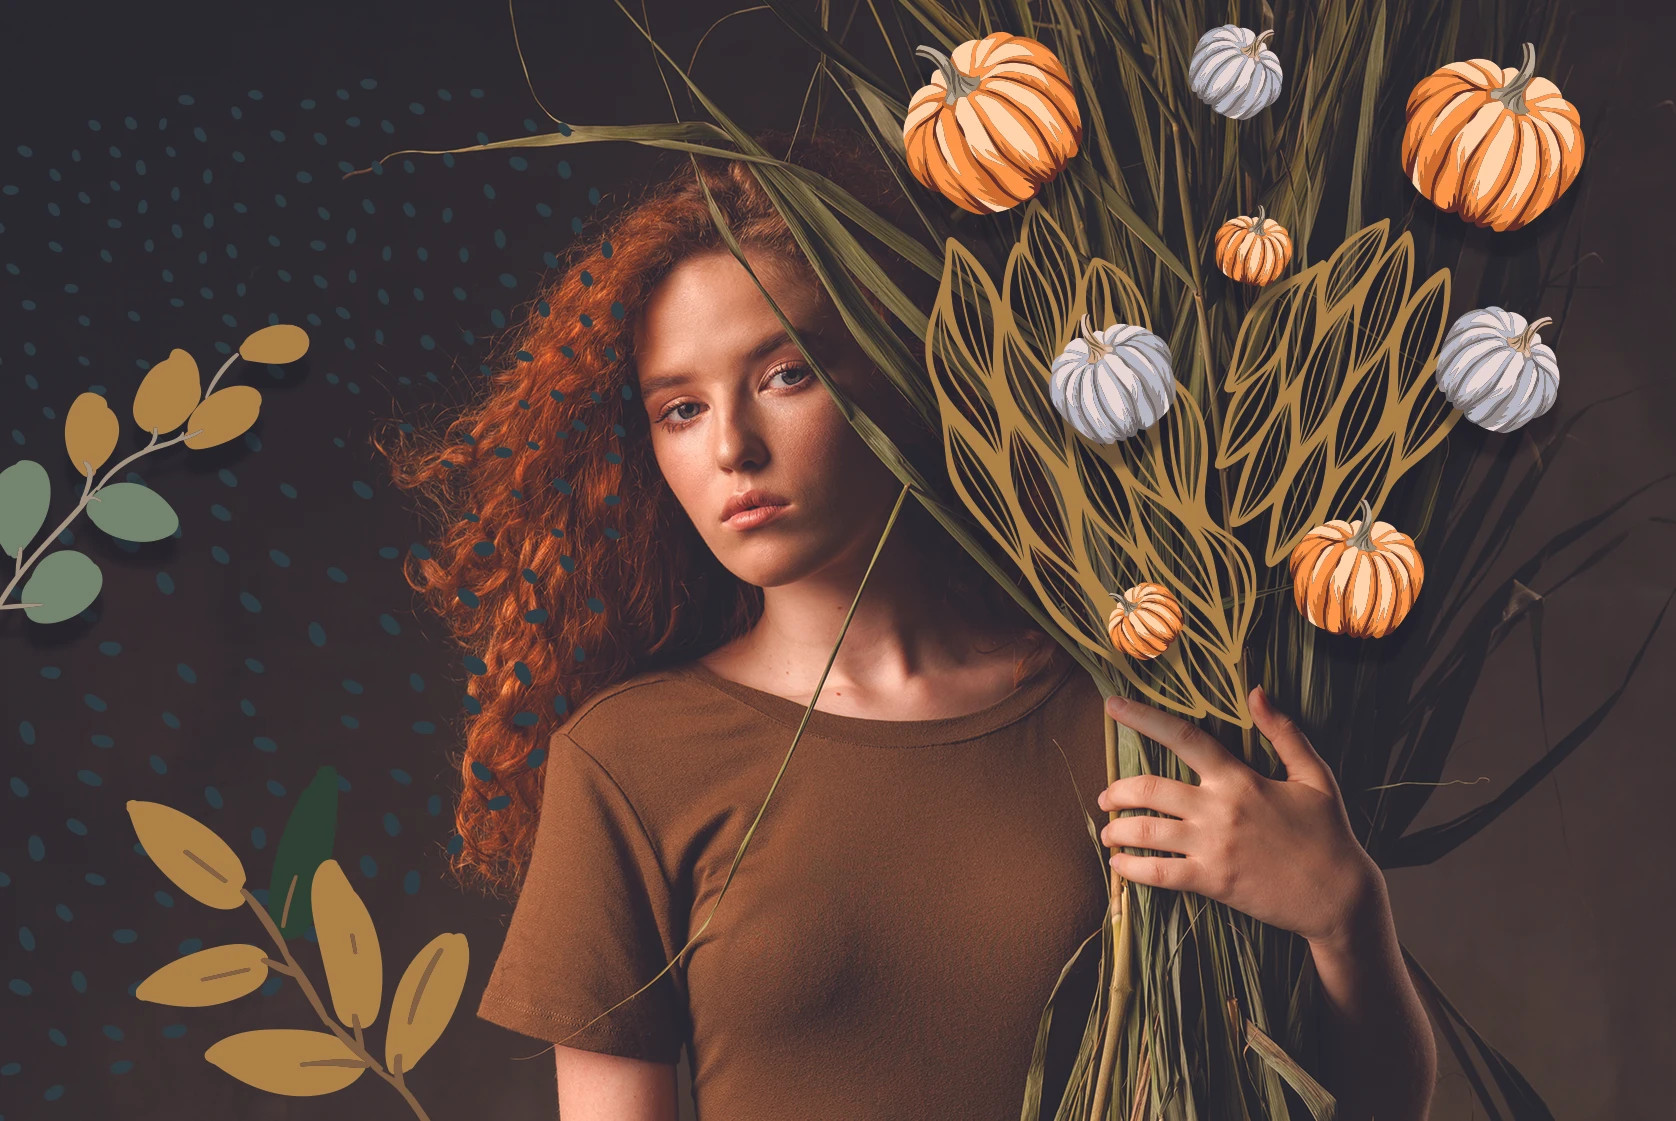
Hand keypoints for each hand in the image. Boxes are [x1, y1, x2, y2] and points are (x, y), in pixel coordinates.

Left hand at [1095, 685, 1380, 948]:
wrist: (1341, 896)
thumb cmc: (1328, 834)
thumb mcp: (1314, 776)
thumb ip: (1283, 733)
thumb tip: (1256, 692)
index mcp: (1240, 778)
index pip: (1184, 737)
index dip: (1143, 718)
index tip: (1113, 705)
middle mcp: (1219, 808)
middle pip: (1149, 788)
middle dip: (1117, 790)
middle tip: (1106, 796)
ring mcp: (1214, 846)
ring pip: (1146, 831)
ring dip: (1117, 830)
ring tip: (1109, 832)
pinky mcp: (1213, 881)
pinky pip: (1159, 872)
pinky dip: (1132, 869)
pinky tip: (1120, 866)